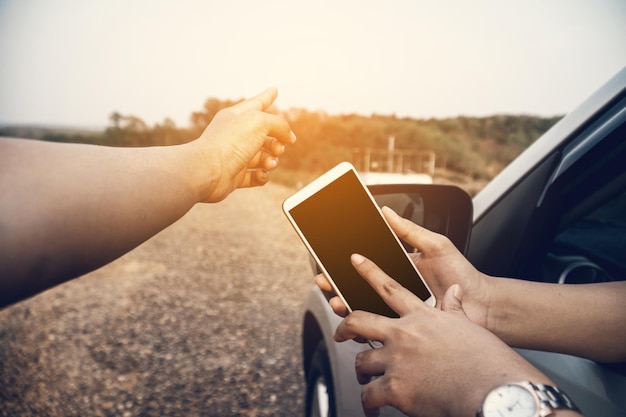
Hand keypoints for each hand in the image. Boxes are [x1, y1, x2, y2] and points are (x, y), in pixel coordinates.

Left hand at [192, 87, 295, 202]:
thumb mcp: (260, 122)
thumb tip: (288, 137)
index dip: (267, 97)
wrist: (207, 171)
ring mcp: (234, 156)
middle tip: (279, 147)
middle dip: (277, 141)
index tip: (275, 89)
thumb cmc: (229, 142)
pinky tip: (262, 174)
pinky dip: (262, 175)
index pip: (256, 103)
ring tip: (270, 162)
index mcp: (236, 116)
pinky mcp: (234, 176)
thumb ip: (279, 124)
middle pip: (264, 134)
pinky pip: (255, 175)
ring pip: (262, 156)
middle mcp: (235, 135)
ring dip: (272, 159)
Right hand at [316, 206, 491, 327]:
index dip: (344, 263)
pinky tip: (353, 321)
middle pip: (356, 287)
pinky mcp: (402, 330)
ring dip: (343, 304)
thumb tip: (385, 211)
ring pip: (361, 309)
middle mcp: (394, 290)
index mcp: (398, 268)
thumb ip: (409, 230)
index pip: (364, 265)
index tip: (328, 257)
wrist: (483, 306)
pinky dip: (360, 326)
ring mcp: (397, 311)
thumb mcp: (436, 245)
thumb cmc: (463, 275)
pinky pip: (376, 329)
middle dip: (335, 284)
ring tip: (336, 299)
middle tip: (324, 280)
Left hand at [334, 253, 551, 416]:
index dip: (369, 271)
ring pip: (362, 361)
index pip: (389, 287)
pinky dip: (368, 404)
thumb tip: (454, 291)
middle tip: (340, 332)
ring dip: (362, 373)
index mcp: (422, 318)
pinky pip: (368, 395)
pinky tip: (373, 409)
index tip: (355, 261)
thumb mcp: (469, 326)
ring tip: (365, 381)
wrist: (491, 389)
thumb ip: (454, 308)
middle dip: (344, 326)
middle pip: (359, 321)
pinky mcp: (394, 388)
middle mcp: (404, 335)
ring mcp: (396, 360)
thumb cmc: (486, 361)